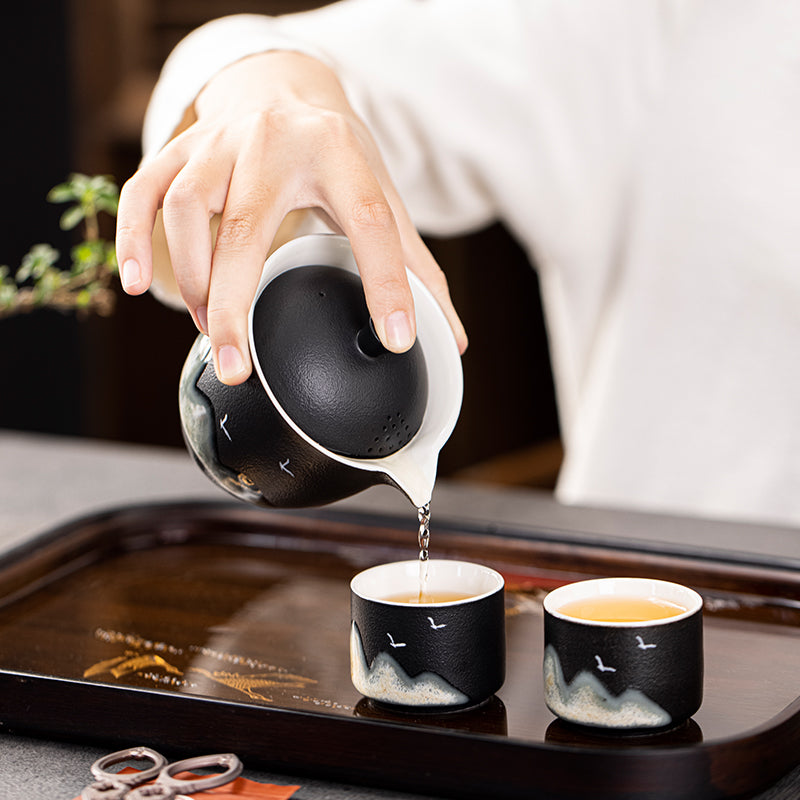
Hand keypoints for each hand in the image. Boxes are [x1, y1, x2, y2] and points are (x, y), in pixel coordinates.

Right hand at [115, 51, 466, 384]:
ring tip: (209, 329)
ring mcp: (219, 141)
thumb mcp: (383, 199)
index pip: (370, 223)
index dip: (386, 284)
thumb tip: (450, 340)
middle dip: (236, 304)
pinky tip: (140, 285)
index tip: (395, 342)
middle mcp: (275, 142)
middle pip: (247, 227)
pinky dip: (133, 238)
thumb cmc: (338, 157)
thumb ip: (416, 268)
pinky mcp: (181, 148)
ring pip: (186, 210)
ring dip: (193, 280)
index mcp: (342, 155)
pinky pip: (142, 191)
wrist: (284, 91)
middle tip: (238, 366)